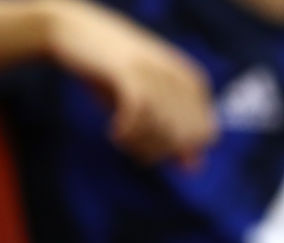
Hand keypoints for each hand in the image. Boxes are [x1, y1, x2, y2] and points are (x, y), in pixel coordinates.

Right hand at [43, 0, 218, 166]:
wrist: (76, 32)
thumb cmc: (114, 77)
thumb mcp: (148, 109)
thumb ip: (174, 136)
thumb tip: (194, 169)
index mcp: (194, 84)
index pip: (207, 135)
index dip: (181, 150)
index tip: (155, 149)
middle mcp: (181, 78)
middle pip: (186, 138)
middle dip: (160, 152)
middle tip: (134, 147)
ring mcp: (157, 73)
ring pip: (164, 130)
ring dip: (140, 146)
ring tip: (123, 140)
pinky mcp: (130, 71)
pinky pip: (139, 117)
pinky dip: (127, 134)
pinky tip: (113, 133)